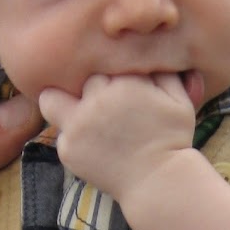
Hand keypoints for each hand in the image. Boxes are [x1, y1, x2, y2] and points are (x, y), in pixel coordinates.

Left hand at [39, 71, 198, 207]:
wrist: (160, 182)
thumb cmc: (173, 139)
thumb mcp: (179, 99)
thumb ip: (163, 70)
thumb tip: (149, 47)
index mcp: (125, 82)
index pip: (105, 60)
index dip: (112, 73)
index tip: (120, 85)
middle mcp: (97, 100)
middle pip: (80, 79)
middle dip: (91, 88)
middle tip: (104, 103)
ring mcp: (78, 126)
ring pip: (50, 99)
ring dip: (60, 102)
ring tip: (77, 113)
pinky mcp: (68, 149)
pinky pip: (60, 134)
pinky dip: (73, 137)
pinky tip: (92, 145)